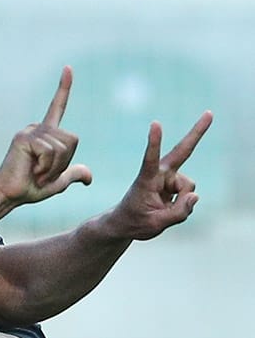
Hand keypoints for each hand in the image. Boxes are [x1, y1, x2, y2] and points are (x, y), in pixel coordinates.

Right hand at [0, 67, 92, 203]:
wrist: (9, 194)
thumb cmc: (30, 187)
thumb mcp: (57, 181)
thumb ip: (72, 173)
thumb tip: (89, 177)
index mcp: (45, 134)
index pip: (57, 107)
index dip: (64, 88)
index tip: (68, 68)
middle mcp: (37, 128)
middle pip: (72, 139)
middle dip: (63, 162)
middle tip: (43, 172)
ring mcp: (30, 132)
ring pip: (62, 148)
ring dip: (54, 167)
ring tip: (36, 172)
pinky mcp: (24, 138)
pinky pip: (49, 151)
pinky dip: (46, 167)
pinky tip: (31, 170)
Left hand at [105, 111, 212, 239]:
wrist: (127, 223)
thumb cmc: (135, 222)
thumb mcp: (155, 224)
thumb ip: (178, 213)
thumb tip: (196, 196)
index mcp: (145, 180)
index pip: (150, 159)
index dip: (154, 143)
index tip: (155, 124)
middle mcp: (159, 174)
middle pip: (182, 151)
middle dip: (196, 132)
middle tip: (209, 113)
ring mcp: (168, 178)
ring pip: (189, 188)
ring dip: (182, 202)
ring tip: (163, 211)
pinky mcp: (174, 184)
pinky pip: (189, 196)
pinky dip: (184, 204)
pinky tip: (168, 207)